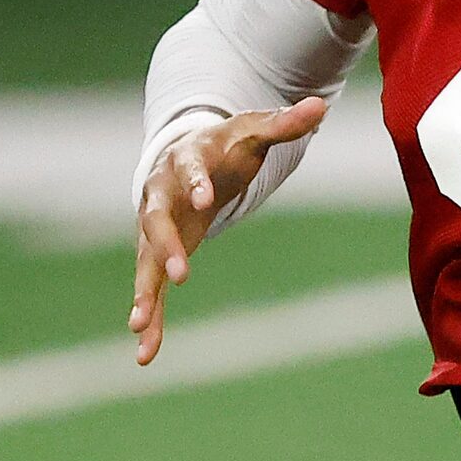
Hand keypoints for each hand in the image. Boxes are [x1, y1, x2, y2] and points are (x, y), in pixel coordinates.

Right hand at [130, 98, 327, 364]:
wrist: (188, 154)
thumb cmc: (226, 144)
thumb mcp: (255, 130)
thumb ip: (285, 123)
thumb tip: (322, 107)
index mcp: (185, 162)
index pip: (188, 171)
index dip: (195, 183)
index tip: (206, 200)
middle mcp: (160, 197)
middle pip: (155, 221)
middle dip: (165, 247)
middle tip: (180, 275)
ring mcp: (154, 229)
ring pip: (143, 262)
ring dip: (143, 294)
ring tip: (138, 327)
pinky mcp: (157, 255)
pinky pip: (150, 289)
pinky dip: (150, 318)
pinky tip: (146, 352)